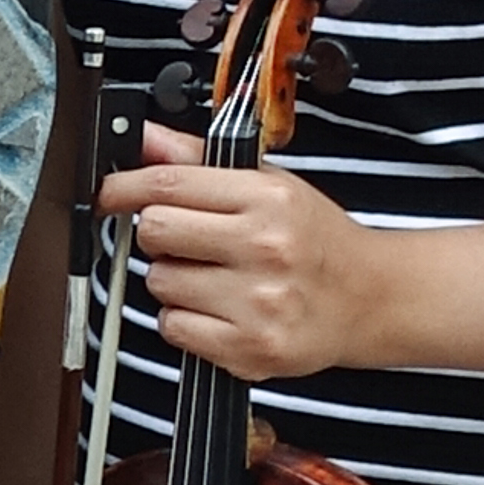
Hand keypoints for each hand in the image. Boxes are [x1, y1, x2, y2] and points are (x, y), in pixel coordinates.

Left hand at [97, 124, 399, 379]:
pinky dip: (185, 321)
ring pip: (159, 282)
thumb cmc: (315, 240)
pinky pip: (173, 328)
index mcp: (268, 199)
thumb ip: (198, 159)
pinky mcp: (250, 349)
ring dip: (174, 281)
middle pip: (154, 231)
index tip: (111, 193)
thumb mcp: (269, 183)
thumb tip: (144, 135)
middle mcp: (265, 248)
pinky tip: (220, 310)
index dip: (124, 187)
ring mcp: (258, 303)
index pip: (168, 183)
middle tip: (190, 240)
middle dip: (160, 235)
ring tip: (217, 277)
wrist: (372, 298)